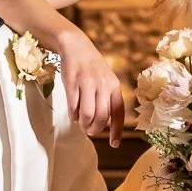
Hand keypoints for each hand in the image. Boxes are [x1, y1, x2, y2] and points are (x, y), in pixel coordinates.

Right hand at [56, 25, 124, 147]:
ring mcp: (87, 84)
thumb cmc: (92, 67)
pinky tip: (73, 114)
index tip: (114, 144)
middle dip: (95, 129)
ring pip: (87, 114)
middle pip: (102, 117)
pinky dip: (73, 115)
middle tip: (90, 131)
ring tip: (81, 124)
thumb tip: (103, 123)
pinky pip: (73, 107)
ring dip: (83, 124)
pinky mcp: (72, 83)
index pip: (118, 113)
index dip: (116, 131)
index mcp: (114, 86)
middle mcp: (103, 85)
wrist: (76, 46)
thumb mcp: (105, 80)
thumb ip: (106, 99)